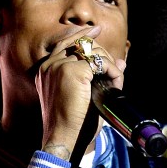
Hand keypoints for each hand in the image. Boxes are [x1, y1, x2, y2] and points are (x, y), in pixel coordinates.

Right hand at [36, 27, 125, 156]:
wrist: (64, 138)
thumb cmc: (73, 123)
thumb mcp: (84, 96)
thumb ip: (97, 77)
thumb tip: (120, 62)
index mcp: (46, 70)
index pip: (65, 42)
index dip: (81, 34)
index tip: (96, 29)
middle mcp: (49, 65)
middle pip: (82, 44)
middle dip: (104, 56)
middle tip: (116, 72)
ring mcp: (59, 66)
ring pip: (93, 52)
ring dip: (110, 66)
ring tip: (116, 83)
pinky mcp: (71, 71)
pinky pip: (100, 64)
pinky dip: (113, 73)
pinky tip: (115, 85)